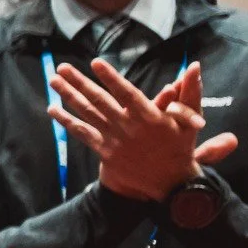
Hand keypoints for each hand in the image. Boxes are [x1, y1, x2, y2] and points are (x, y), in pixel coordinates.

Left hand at [48, 60, 237, 201]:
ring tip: (53, 80)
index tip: (96, 63)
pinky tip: (53, 109)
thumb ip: (190, 92)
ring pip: (88, 114)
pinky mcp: (105, 151)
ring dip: (69, 96)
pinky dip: (66, 121)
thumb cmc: (181, 147)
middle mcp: (128, 128)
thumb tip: (194, 65)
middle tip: (62, 67)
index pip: (127, 94)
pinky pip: (82, 134)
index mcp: (149, 117)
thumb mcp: (190, 120)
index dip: (111, 78)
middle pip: (100, 101)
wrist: (171, 184)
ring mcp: (114, 140)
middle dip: (79, 82)